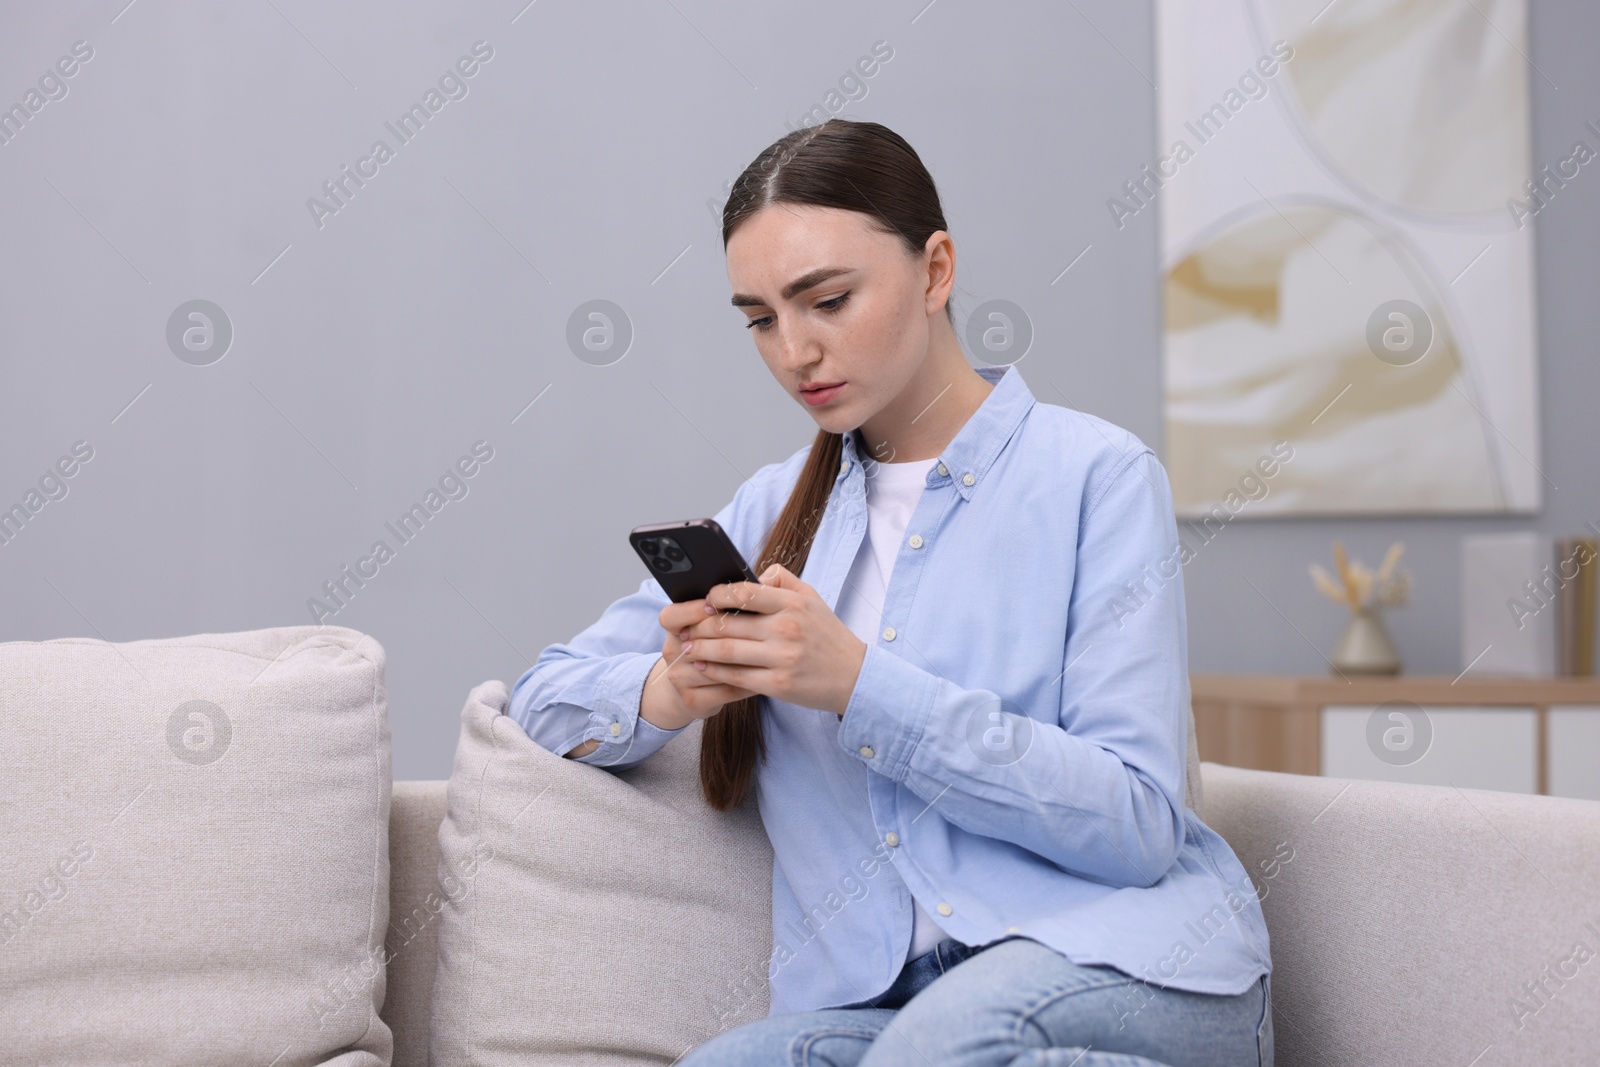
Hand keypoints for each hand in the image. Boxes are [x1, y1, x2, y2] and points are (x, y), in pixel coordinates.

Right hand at [656, 599, 759, 720]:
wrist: (691, 689)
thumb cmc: (710, 646)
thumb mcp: (708, 623)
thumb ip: (726, 603)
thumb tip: (758, 584)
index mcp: (675, 628)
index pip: (671, 616)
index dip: (692, 610)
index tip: (714, 606)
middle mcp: (672, 652)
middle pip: (696, 642)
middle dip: (727, 636)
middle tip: (758, 630)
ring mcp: (679, 678)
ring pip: (714, 667)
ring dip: (743, 661)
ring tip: (768, 653)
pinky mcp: (692, 699)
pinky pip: (725, 688)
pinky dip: (747, 683)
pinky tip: (764, 675)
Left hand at [676, 563, 867, 716]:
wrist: (855, 676)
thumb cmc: (828, 636)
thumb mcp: (813, 599)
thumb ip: (784, 581)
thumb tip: (755, 572)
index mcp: (792, 603)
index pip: (744, 592)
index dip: (716, 595)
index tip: (704, 599)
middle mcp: (786, 628)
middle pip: (727, 624)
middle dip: (698, 626)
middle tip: (682, 627)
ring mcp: (782, 657)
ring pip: (726, 651)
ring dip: (700, 649)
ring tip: (686, 647)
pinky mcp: (778, 684)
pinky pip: (736, 676)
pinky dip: (715, 671)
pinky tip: (704, 667)